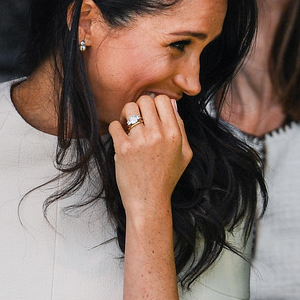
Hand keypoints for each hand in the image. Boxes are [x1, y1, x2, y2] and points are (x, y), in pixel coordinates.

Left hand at [109, 94, 191, 211]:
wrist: (149, 200)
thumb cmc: (166, 177)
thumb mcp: (185, 153)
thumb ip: (181, 127)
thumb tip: (171, 103)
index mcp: (174, 134)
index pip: (163, 100)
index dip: (155, 103)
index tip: (151, 114)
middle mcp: (158, 134)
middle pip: (145, 100)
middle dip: (140, 107)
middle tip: (138, 120)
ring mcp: (140, 141)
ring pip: (129, 108)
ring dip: (126, 115)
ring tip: (128, 126)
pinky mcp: (123, 148)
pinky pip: (114, 125)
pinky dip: (116, 129)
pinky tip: (121, 139)